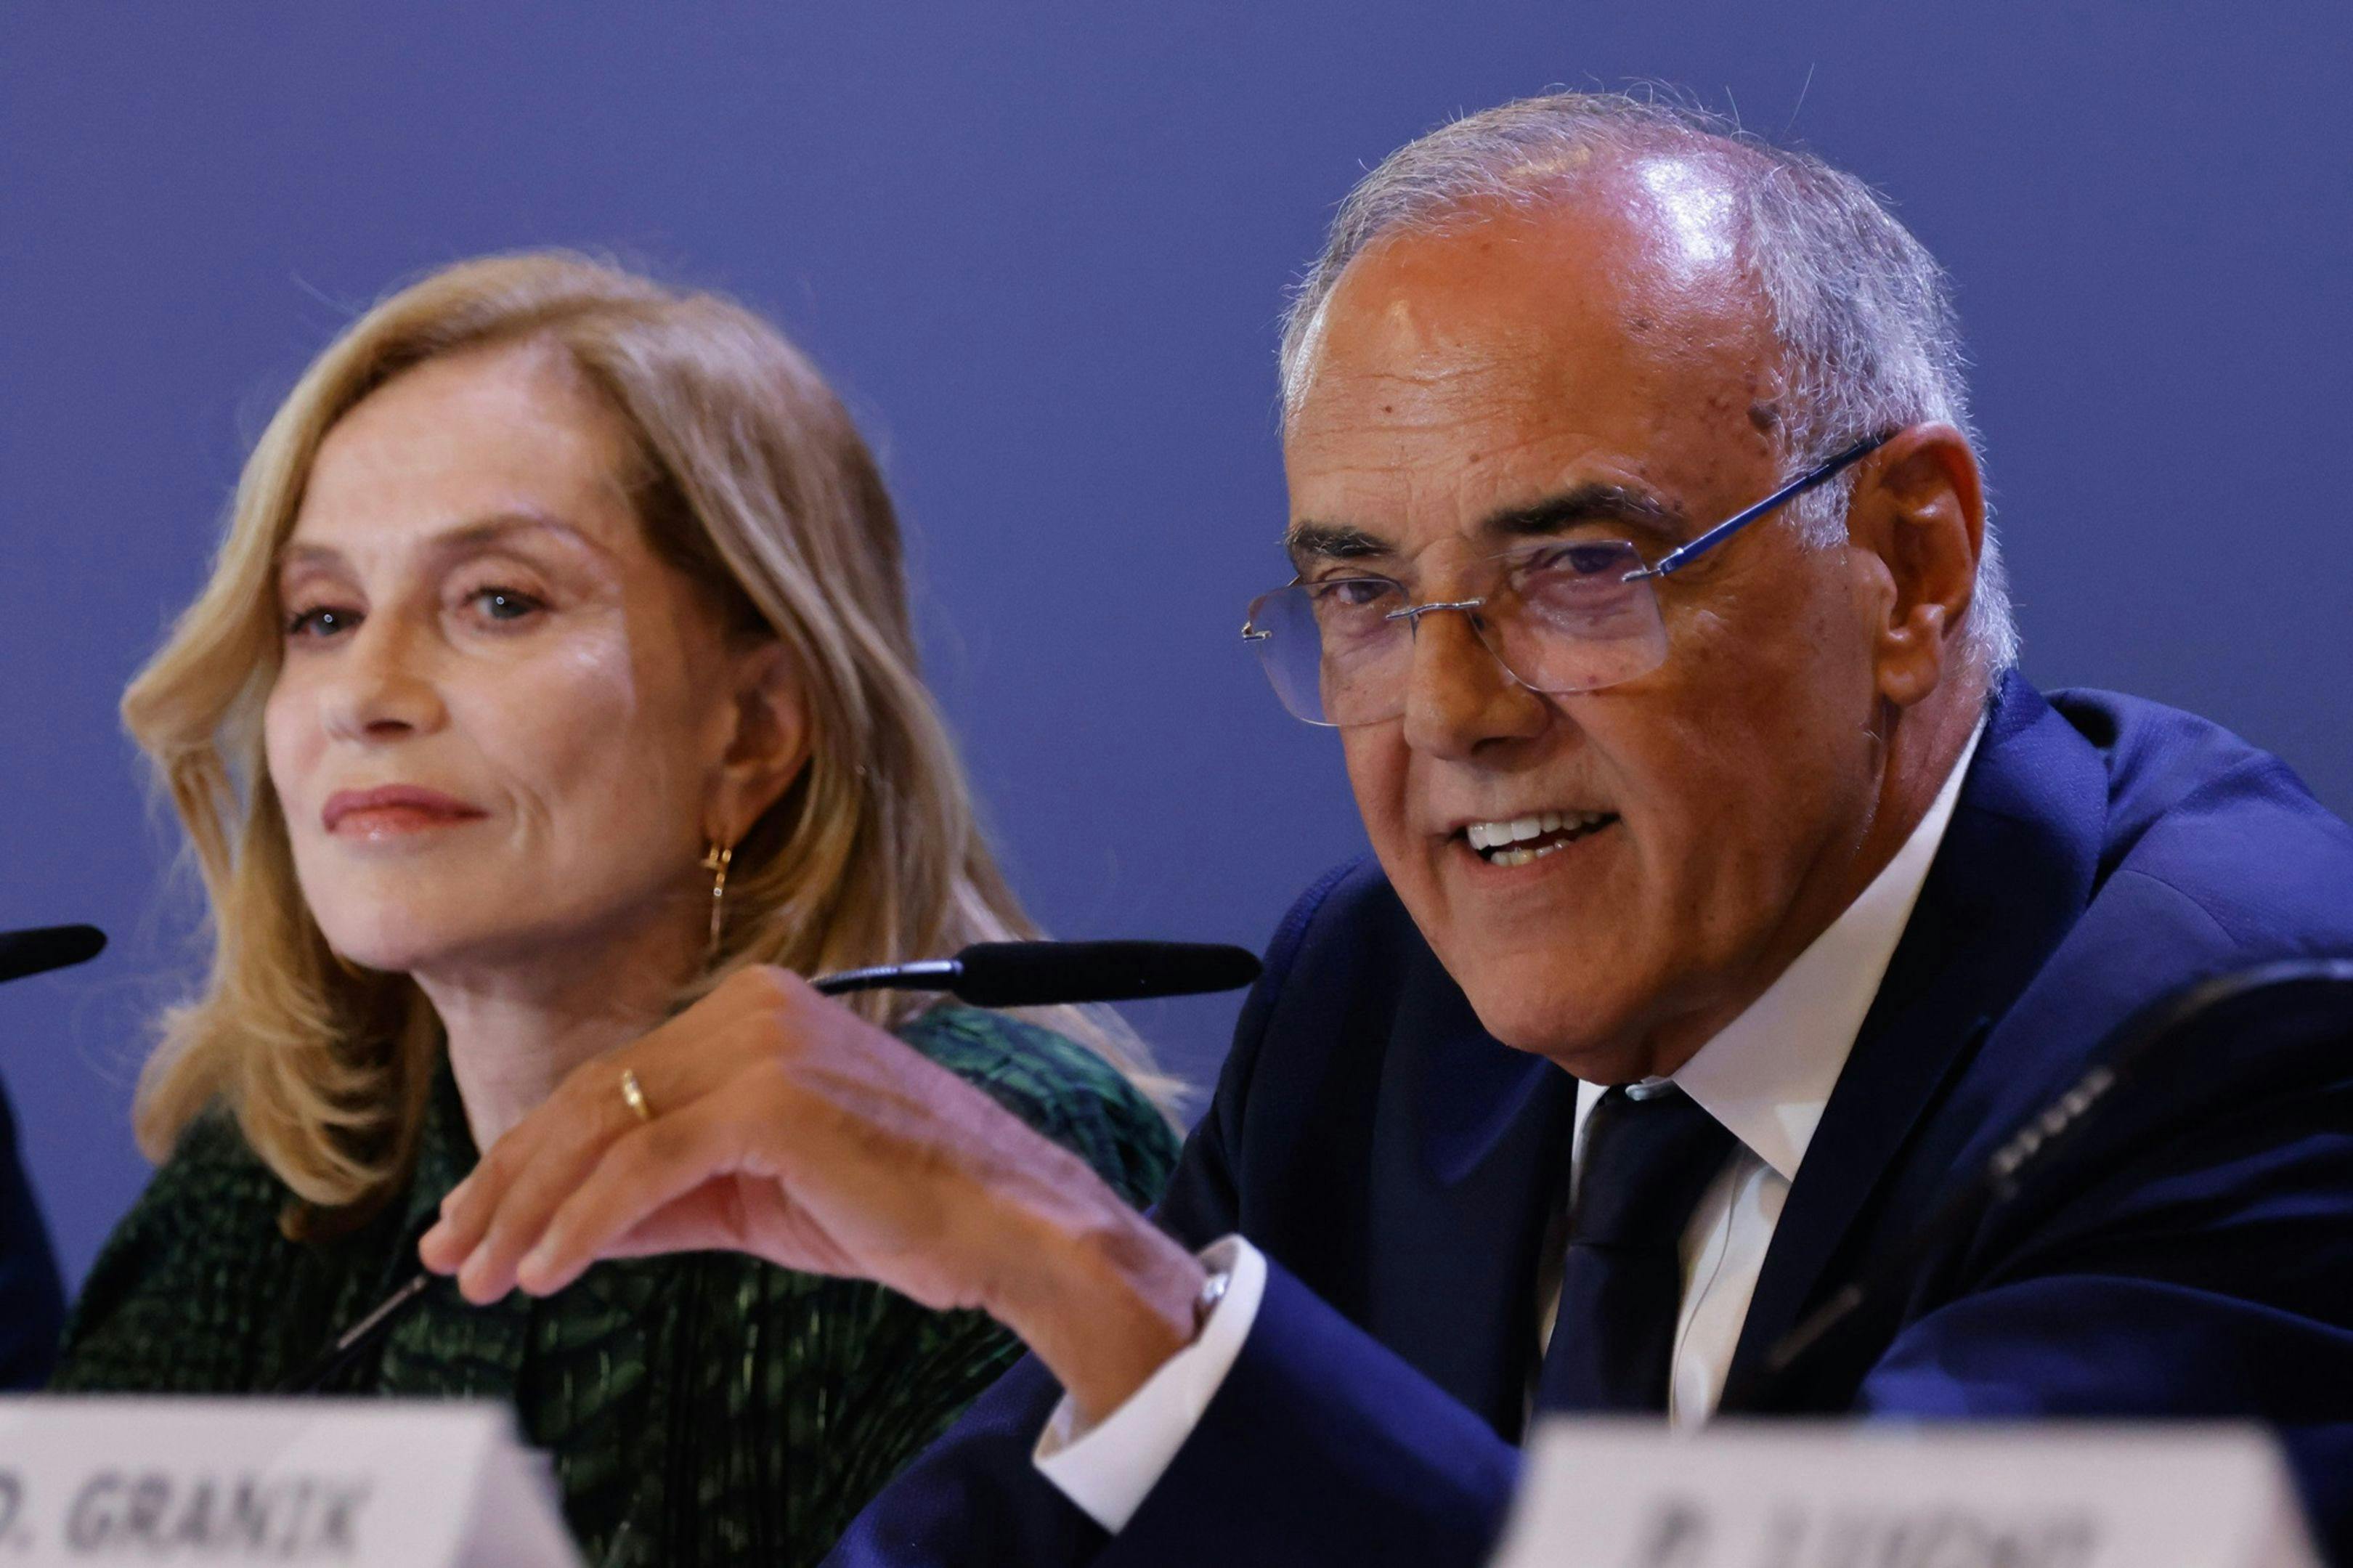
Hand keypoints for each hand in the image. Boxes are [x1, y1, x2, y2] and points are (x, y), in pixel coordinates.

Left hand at [417, 966, 1203, 1421]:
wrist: (1011, 1226)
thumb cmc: (903, 1209)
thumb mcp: (756, 1196)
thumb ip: (665, 1198)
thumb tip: (563, 1229)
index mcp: (754, 1009)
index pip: (611, 1081)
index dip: (529, 1155)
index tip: (474, 1218)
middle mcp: (753, 1006)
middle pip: (591, 1096)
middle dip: (507, 1184)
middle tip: (449, 1255)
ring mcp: (762, 1044)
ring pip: (605, 1128)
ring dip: (528, 1211)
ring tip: (482, 1277)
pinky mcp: (772, 1098)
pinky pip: (644, 1166)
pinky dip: (582, 1223)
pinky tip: (546, 1271)